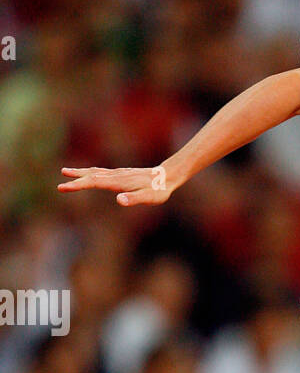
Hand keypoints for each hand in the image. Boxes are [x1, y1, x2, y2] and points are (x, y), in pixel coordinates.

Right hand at [57, 164, 177, 205]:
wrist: (167, 176)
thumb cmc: (158, 189)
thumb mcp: (149, 197)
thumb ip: (134, 199)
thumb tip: (119, 200)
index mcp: (118, 182)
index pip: (93, 182)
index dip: (78, 185)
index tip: (63, 187)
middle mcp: (116, 175)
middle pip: (91, 175)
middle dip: (75, 179)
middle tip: (60, 183)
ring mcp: (118, 174)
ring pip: (95, 172)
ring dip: (80, 173)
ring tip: (65, 172)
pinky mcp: (121, 174)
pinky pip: (101, 172)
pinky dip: (90, 173)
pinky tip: (88, 174)